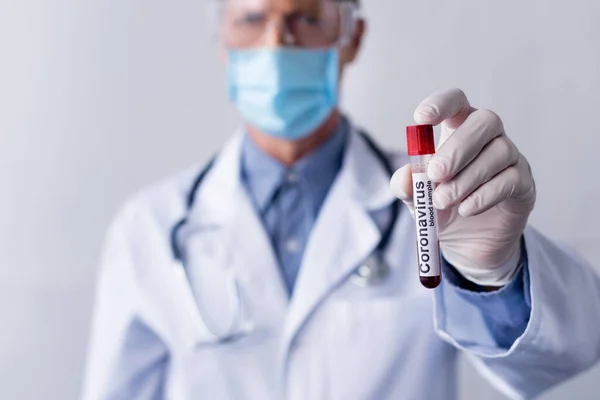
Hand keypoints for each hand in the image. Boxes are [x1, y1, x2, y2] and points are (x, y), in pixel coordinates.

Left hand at [390, 88, 535, 285]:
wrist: (466, 244)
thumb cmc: (442, 208)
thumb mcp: (418, 200)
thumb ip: (408, 187)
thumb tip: (406, 177)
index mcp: (457, 130)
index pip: (456, 102)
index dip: (441, 104)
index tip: (421, 119)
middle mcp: (487, 137)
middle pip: (484, 121)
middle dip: (457, 148)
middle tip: (435, 175)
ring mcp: (510, 158)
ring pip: (499, 152)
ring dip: (467, 178)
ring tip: (443, 201)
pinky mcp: (524, 184)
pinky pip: (511, 180)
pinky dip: (484, 195)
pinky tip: (465, 210)